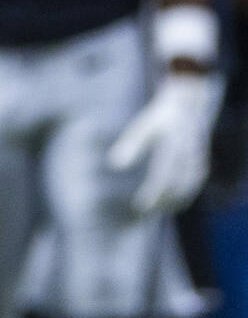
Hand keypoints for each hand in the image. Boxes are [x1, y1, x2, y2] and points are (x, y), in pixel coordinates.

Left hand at [107, 72, 219, 214]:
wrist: (187, 104)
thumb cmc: (159, 117)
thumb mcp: (142, 127)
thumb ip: (130, 146)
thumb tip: (114, 166)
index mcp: (172, 146)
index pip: (161, 176)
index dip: (152, 194)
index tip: (140, 206)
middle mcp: (187, 154)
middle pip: (176, 186)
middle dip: (162, 202)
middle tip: (146, 213)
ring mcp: (198, 158)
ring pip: (189, 187)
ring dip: (175, 201)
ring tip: (158, 211)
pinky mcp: (202, 160)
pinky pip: (195, 183)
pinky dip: (185, 194)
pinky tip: (173, 202)